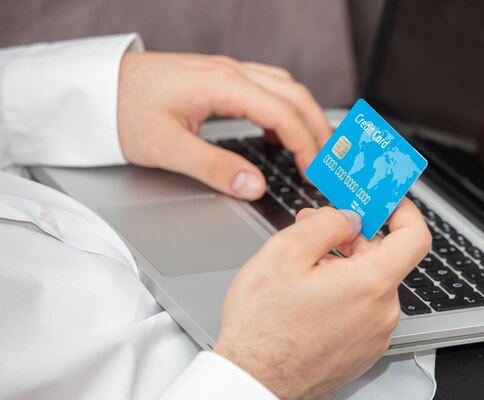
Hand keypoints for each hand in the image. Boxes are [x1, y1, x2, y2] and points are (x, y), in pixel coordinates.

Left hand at [117, 52, 331, 199]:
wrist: (97, 87)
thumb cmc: (124, 111)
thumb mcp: (167, 147)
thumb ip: (215, 168)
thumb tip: (255, 187)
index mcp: (224, 86)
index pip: (284, 115)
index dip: (306, 146)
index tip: (315, 174)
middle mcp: (232, 72)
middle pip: (295, 96)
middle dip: (318, 130)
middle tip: (329, 164)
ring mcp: (227, 71)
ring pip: (285, 88)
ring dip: (305, 116)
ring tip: (314, 149)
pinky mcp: (219, 77)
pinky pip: (267, 87)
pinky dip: (284, 109)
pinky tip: (278, 133)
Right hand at [214, 200, 430, 399]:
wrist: (254, 384)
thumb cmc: (263, 329)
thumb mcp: (285, 253)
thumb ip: (326, 223)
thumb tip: (348, 217)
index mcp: (370, 284)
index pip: (415, 237)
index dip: (403, 211)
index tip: (387, 201)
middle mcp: (381, 313)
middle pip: (383, 259)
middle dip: (352, 237)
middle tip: (315, 228)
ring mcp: (374, 336)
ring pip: (368, 285)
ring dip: (342, 267)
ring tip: (301, 268)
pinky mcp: (361, 352)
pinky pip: (361, 310)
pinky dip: (342, 294)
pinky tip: (307, 296)